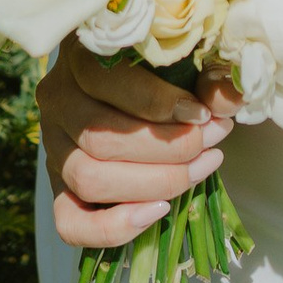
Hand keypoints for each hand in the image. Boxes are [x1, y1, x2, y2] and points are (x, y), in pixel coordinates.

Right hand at [39, 36, 235, 255]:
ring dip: (153, 182)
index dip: (157, 102)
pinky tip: (158, 210)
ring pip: (88, 178)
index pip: (104, 80)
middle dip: (168, 148)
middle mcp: (58, 102)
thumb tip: (229, 100)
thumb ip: (205, 74)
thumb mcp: (180, 56)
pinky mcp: (59, 189)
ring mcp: (53, 148)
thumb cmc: (161, 64)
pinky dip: (115, 227)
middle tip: (213, 141)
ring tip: (201, 167)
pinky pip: (71, 224)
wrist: (134, 87)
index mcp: (78, 56)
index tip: (203, 114)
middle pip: (100, 138)